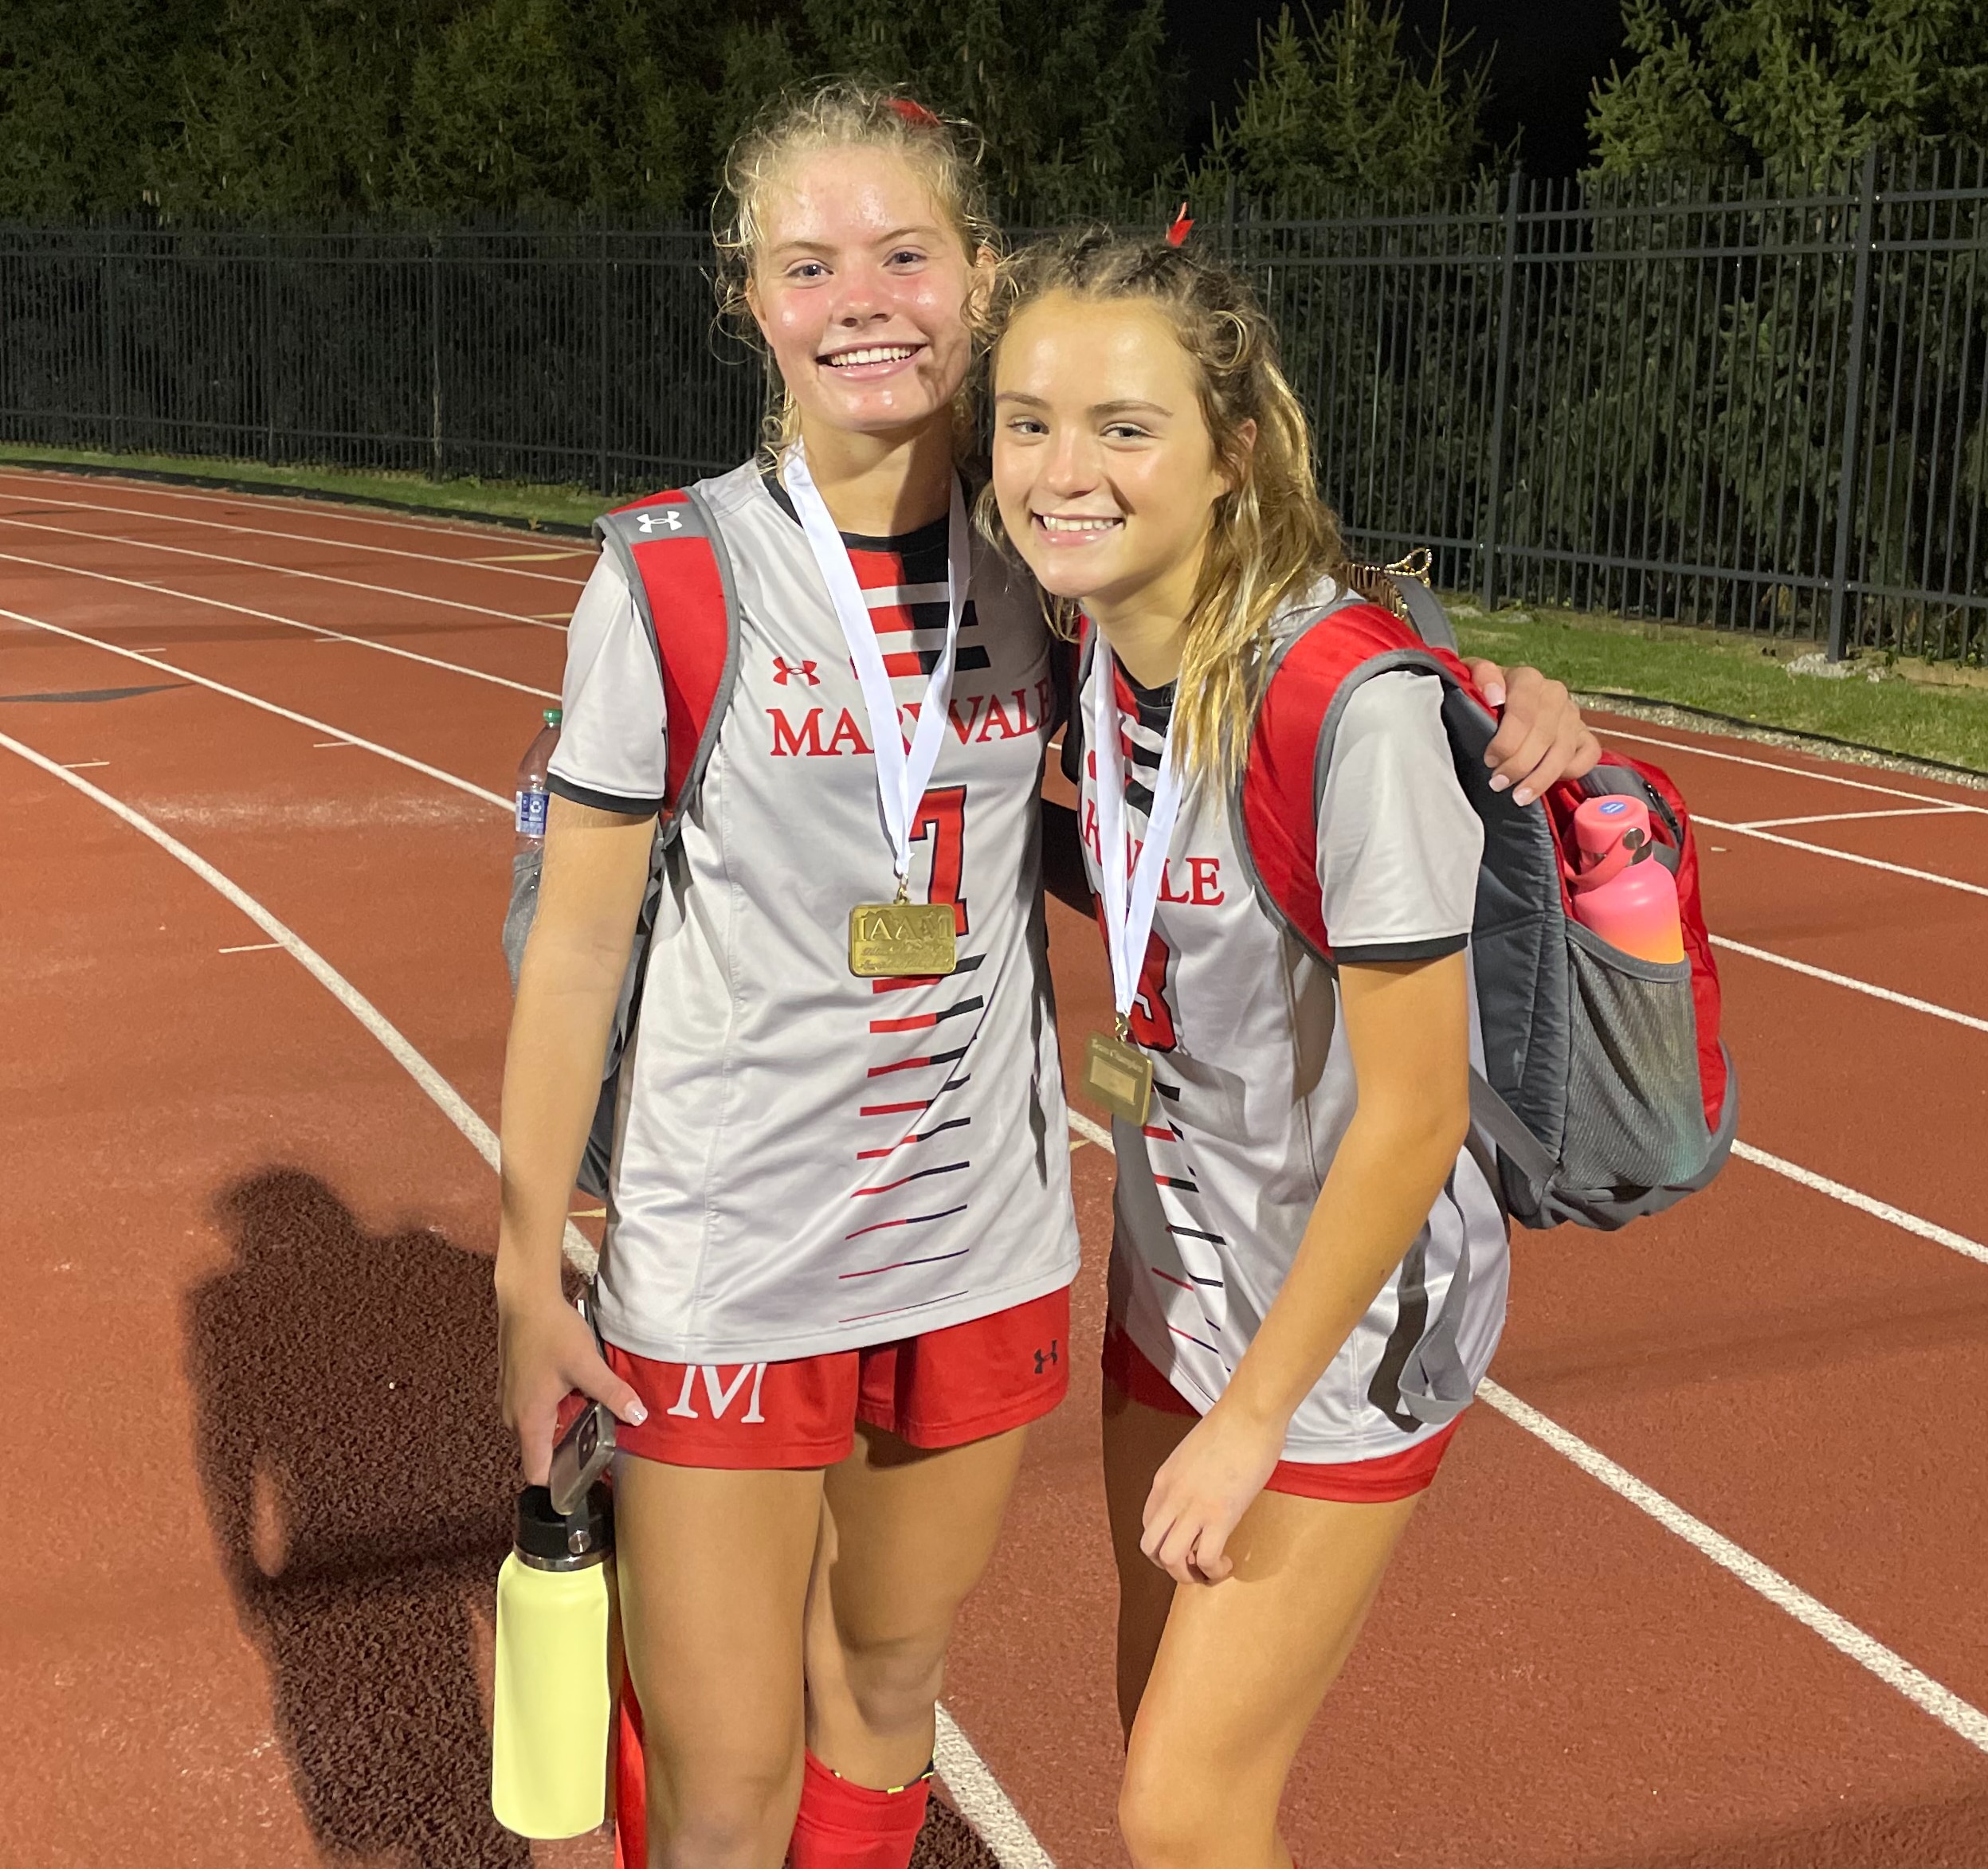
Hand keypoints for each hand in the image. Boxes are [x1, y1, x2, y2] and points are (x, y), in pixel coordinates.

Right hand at [499, 1288, 647, 1485]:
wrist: (525, 1299)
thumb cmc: (551, 1332)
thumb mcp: (587, 1364)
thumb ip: (612, 1393)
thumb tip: (637, 1417)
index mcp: (528, 1420)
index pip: (537, 1472)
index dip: (559, 1483)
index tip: (584, 1480)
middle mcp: (514, 1417)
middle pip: (540, 1452)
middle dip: (567, 1451)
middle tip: (599, 1443)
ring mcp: (510, 1401)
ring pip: (538, 1430)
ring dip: (561, 1427)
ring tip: (590, 1415)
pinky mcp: (513, 1386)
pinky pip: (534, 1411)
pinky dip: (553, 1410)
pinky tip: (574, 1393)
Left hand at [1139, 1401, 1286, 1585]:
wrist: (1248, 1414)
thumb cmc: (1231, 1426)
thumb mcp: (1195, 1453)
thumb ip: (1190, 1476)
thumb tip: (1203, 1492)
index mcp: (1164, 1480)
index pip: (1148, 1525)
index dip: (1165, 1542)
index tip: (1187, 1543)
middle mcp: (1172, 1497)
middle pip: (1151, 1548)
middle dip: (1170, 1567)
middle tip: (1195, 1564)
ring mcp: (1194, 1507)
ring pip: (1170, 1560)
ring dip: (1188, 1575)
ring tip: (1209, 1569)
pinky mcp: (1220, 1515)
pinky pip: (1205, 1559)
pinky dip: (1214, 1570)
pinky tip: (1226, 1562)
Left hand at [1464, 660, 1601, 806]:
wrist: (1501, 701)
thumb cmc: (1483, 696)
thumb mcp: (1471, 679)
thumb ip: (1480, 675)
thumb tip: (1493, 695)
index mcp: (1527, 679)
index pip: (1523, 712)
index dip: (1506, 741)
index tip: (1489, 760)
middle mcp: (1554, 694)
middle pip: (1543, 735)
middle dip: (1519, 764)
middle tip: (1498, 783)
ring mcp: (1572, 715)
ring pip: (1563, 750)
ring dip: (1541, 778)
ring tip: (1519, 796)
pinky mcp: (1584, 734)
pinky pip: (1589, 755)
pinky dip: (1572, 771)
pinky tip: (1548, 784)